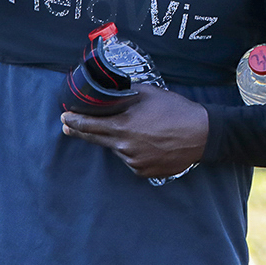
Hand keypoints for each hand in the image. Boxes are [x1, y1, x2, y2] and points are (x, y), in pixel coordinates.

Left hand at [61, 88, 209, 177]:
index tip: (64, 118)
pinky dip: (132, 151)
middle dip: (80, 132)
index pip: (89, 125)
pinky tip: (147, 142)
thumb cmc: (176, 110)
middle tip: (67, 127)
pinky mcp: (143, 171)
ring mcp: (133, 161)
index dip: (74, 121)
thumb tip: (110, 93)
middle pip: (95, 139)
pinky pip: (131, 159)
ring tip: (135, 130)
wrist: (201, 134)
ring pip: (116, 149)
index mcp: (123, 126)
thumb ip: (125, 95)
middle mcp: (124, 147)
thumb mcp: (149, 93)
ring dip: (116, 140)